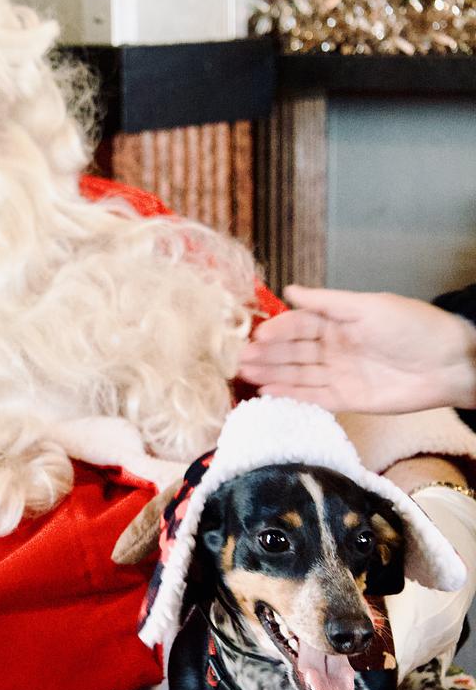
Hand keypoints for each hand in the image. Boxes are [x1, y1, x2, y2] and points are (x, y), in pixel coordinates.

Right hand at [239, 286, 475, 413]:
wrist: (448, 363)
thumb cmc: (412, 327)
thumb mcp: (367, 306)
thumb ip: (326, 302)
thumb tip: (289, 290)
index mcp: (339, 322)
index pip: (299, 324)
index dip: (277, 329)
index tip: (256, 334)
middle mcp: (335, 348)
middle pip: (294, 351)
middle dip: (267, 354)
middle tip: (240, 357)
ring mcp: (339, 374)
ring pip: (298, 375)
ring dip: (271, 374)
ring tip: (245, 373)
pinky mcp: (347, 399)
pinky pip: (313, 397)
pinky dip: (291, 396)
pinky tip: (267, 393)